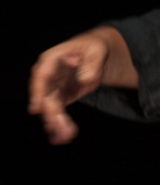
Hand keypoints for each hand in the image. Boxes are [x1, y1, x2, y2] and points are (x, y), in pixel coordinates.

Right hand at [27, 26, 137, 143]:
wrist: (97, 52)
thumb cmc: (94, 47)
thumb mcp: (97, 50)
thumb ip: (92, 64)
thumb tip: (85, 78)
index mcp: (52, 59)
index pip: (41, 75)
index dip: (37, 91)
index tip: (38, 107)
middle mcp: (49, 74)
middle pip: (45, 96)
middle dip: (51, 114)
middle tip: (61, 128)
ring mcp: (54, 87)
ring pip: (50, 107)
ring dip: (56, 123)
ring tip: (65, 137)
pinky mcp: (61, 97)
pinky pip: (58, 111)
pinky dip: (60, 124)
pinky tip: (63, 136)